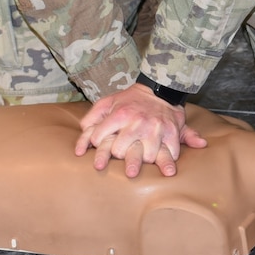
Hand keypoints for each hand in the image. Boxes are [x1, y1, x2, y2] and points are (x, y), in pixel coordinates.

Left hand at [75, 83, 207, 177]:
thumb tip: (82, 136)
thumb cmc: (130, 100)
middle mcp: (138, 122)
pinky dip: (168, 161)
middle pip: (120, 152)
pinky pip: (170, 153)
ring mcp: (156, 129)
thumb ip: (91, 117)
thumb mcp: (108, 101)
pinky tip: (164, 166)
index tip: (98, 144)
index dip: (96, 143)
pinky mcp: (172, 133)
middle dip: (117, 154)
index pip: (98, 138)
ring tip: (138, 163)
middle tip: (119, 155)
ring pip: (146, 157)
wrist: (160, 89)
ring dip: (142, 162)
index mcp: (120, 114)